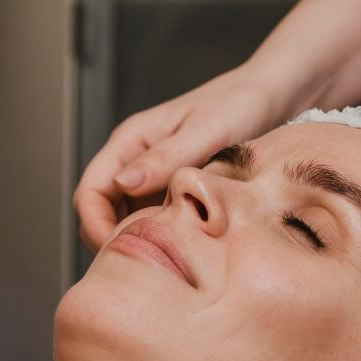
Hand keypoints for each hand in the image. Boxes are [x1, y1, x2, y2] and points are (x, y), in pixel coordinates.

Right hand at [74, 68, 292, 251]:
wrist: (271, 94)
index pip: (89, 193)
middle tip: (148, 266)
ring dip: (139, 239)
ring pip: (125, 219)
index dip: (97, 227)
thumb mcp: (206, 132)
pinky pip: (154, 218)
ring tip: (170, 258)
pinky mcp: (172, 188)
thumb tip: (123, 183)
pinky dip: (162, 235)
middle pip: (99, 212)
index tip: (124, 253)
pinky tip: (187, 246)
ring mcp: (152, 175)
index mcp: (130, 141)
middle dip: (113, 240)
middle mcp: (134, 159)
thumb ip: (165, 158)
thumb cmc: (239, 103)